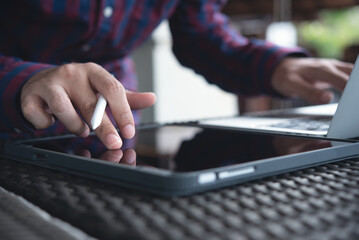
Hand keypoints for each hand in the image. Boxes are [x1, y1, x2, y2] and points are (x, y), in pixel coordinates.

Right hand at [21, 62, 155, 148]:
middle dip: (104, 128)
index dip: (122, 112)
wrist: (42, 82)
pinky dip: (47, 125)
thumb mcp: (103, 89)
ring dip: (75, 126)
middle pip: (90, 104)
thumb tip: (152, 99)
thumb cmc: (79, 88)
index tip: (129, 132)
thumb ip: (127, 97)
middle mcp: (71, 73)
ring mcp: (49, 84)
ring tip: (80, 129)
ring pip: (64, 111)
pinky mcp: (30, 96)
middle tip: (114, 143)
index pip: (112, 89)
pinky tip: (51, 122)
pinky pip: (40, 118)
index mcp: (93, 71)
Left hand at [271, 57, 352, 103]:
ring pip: (351, 74)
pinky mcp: (335, 71)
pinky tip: (352, 96)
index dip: (350, 90)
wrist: (283, 67)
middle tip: (354, 106)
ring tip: (354, 103)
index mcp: (320, 70)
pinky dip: (352, 84)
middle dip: (354, 90)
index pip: (343, 80)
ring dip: (353, 87)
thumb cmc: (287, 76)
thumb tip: (328, 98)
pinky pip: (349, 75)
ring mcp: (333, 67)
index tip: (353, 102)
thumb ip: (309, 92)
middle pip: (351, 77)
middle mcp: (330, 66)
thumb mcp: (292, 85)